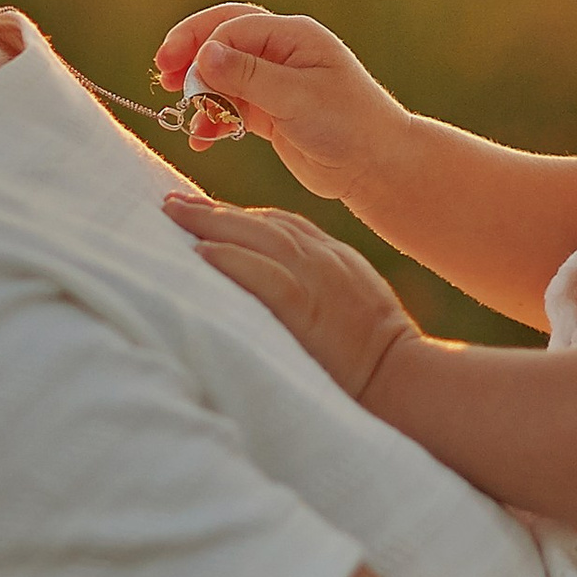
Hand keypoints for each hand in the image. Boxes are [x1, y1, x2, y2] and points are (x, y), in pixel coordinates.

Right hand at [151, 2, 413, 194]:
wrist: (376, 167)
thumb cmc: (348, 126)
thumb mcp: (296, 98)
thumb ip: (249, 75)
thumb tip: (203, 53)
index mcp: (293, 36)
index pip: (233, 28)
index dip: (200, 46)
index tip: (179, 75)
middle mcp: (282, 53)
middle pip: (223, 40)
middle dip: (190, 55)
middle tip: (162, 75)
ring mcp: (275, 83)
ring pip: (223, 77)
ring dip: (200, 93)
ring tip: (185, 117)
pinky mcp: (271, 112)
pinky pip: (231, 107)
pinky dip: (214, 119)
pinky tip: (202, 139)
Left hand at [164, 193, 420, 402]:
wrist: (403, 375)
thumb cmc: (380, 351)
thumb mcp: (354, 300)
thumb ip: (321, 284)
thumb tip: (282, 285)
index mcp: (335, 256)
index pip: (281, 223)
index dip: (240, 213)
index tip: (204, 207)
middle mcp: (324, 258)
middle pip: (262, 222)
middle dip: (215, 209)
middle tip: (172, 201)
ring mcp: (317, 279)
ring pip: (258, 237)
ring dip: (212, 222)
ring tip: (173, 213)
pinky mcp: (306, 306)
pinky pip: (263, 274)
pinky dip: (232, 260)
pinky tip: (202, 252)